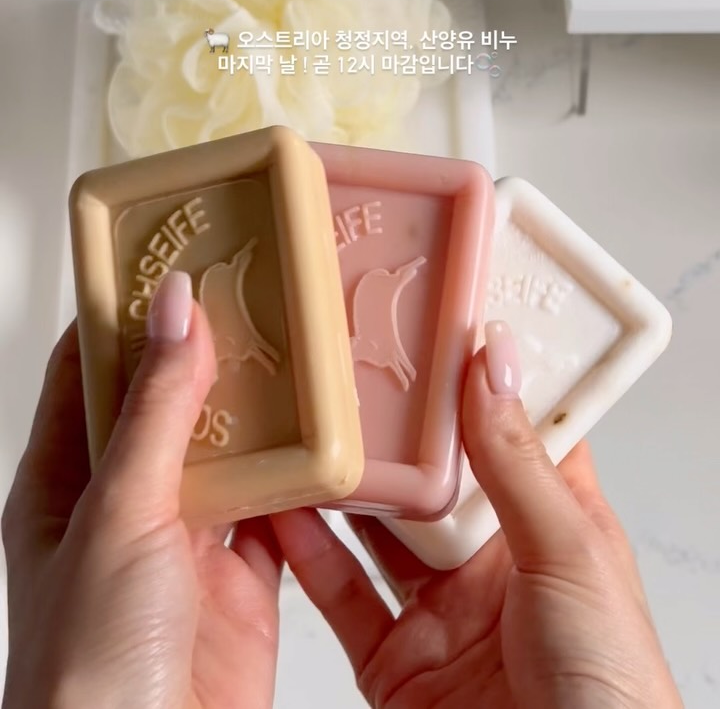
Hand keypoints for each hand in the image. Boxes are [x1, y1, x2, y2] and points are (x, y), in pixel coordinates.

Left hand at [2, 271, 281, 708]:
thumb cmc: (88, 667)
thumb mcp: (120, 513)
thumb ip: (157, 410)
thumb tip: (173, 311)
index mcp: (70, 479)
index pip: (94, 369)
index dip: (126, 312)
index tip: (170, 260)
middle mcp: (129, 501)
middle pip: (172, 402)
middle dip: (211, 352)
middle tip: (253, 293)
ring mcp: (188, 536)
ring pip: (233, 448)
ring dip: (264, 410)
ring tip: (298, 349)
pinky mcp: (244, 572)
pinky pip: (281, 504)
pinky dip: (305, 475)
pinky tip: (327, 441)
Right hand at [271, 320, 682, 708]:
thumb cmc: (614, 694)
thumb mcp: (571, 555)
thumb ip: (520, 463)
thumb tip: (492, 364)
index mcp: (548, 523)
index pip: (508, 427)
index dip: (472, 376)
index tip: (433, 322)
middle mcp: (491, 560)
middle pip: (427, 474)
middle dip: (388, 427)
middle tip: (345, 368)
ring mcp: (440, 609)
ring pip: (374, 529)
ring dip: (338, 484)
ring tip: (303, 426)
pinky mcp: (395, 659)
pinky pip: (339, 595)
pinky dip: (305, 555)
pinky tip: (282, 513)